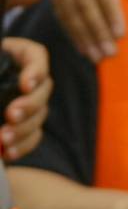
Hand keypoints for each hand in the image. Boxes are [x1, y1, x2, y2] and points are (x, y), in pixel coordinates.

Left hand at [0, 38, 51, 160]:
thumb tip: (5, 90)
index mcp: (17, 56)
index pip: (36, 57)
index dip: (36, 71)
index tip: (25, 85)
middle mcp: (27, 79)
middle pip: (42, 91)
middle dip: (29, 106)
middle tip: (11, 115)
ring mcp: (28, 102)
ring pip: (39, 117)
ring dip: (23, 129)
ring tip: (4, 139)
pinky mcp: (24, 124)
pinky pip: (32, 137)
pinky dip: (22, 145)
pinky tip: (8, 152)